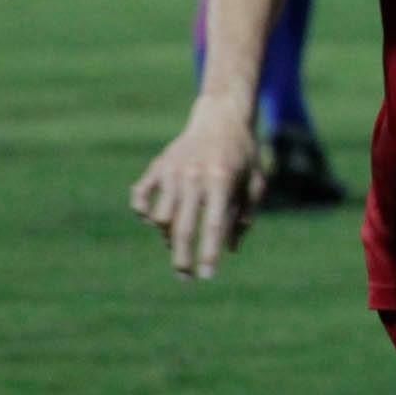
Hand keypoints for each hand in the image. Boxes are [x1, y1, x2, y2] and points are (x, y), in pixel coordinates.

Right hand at [129, 103, 263, 279]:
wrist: (223, 116)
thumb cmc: (244, 153)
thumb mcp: (255, 181)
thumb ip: (246, 215)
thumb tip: (231, 250)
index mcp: (222, 180)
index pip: (214, 225)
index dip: (209, 253)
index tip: (207, 276)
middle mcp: (194, 177)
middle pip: (182, 228)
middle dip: (182, 258)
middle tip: (184, 278)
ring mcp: (173, 171)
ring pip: (159, 217)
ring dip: (167, 235)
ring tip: (179, 240)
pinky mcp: (158, 166)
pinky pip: (140, 195)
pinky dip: (143, 211)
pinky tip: (153, 219)